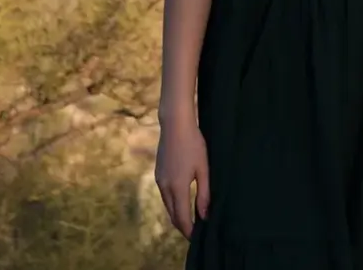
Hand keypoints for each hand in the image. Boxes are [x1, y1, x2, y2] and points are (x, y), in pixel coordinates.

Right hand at [155, 117, 210, 238]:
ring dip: (177, 214)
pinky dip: (172, 203)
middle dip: (183, 225)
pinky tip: (182, 202)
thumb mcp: (203, 169)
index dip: (189, 230)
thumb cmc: (194, 144)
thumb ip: (204, 194)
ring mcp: (159, 179)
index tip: (197, 237)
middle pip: (172, 214)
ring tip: (190, 219)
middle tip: (195, 231)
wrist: (175, 124)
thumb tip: (204, 215)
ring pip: (167, 205)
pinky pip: (164, 195)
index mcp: (177, 187)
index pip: (181, 217)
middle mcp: (164, 186)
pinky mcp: (158, 173)